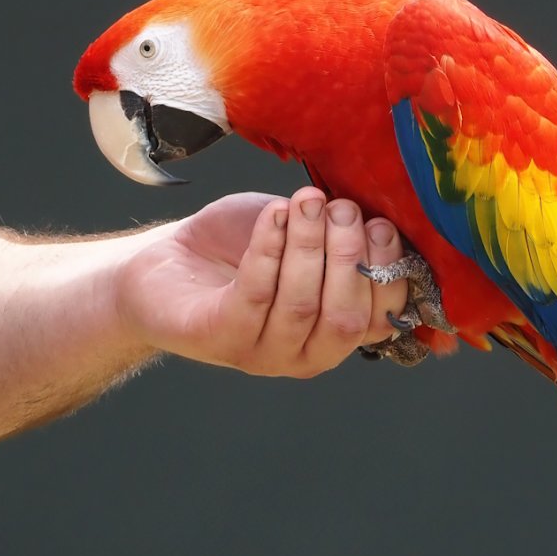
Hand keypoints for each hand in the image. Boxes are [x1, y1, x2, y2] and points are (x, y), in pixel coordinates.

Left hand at [114, 186, 408, 376]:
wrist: (169, 264)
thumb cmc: (243, 249)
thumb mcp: (304, 238)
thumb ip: (343, 235)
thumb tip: (385, 210)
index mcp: (336, 333)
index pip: (380, 318)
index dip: (387, 271)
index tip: (380, 222)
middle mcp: (305, 354)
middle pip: (345, 317)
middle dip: (349, 255)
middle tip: (341, 207)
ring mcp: (261, 353)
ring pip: (301, 305)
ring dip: (308, 246)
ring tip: (305, 201)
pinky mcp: (217, 337)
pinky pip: (253, 295)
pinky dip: (268, 250)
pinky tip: (273, 215)